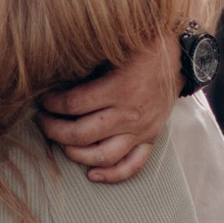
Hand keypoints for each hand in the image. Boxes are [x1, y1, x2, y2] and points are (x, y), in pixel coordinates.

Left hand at [38, 30, 176, 183]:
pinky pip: (133, 165)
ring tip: (61, 143)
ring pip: (103, 155)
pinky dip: (112, 175)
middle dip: (53, 130)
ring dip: (74, 153)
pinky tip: (92, 174)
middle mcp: (130, 114)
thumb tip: (54, 70)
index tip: (43, 100)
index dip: (51, 104)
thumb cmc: (143, 47)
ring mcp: (142, 130)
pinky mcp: (151, 138)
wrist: (181, 57)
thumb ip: (87, 62)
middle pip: (81, 134)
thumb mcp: (114, 47)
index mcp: (119, 88)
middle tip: (42, 121)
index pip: (72, 104)